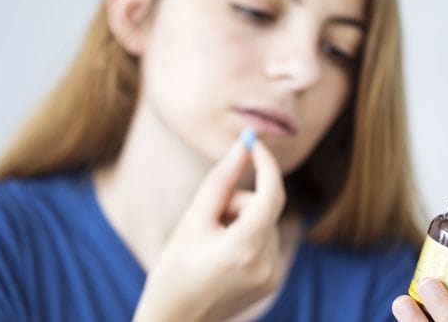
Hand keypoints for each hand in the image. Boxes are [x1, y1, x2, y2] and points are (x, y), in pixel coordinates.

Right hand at [133, 132, 286, 321]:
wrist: (175, 320)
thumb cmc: (174, 270)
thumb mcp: (192, 221)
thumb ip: (220, 181)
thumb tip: (243, 146)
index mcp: (243, 250)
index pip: (270, 195)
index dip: (265, 164)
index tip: (253, 143)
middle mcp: (265, 265)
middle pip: (263, 206)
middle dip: (238, 201)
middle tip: (207, 219)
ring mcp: (272, 276)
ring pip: (265, 222)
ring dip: (241, 221)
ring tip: (211, 245)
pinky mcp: (272, 281)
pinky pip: (267, 240)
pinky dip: (248, 237)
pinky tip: (223, 257)